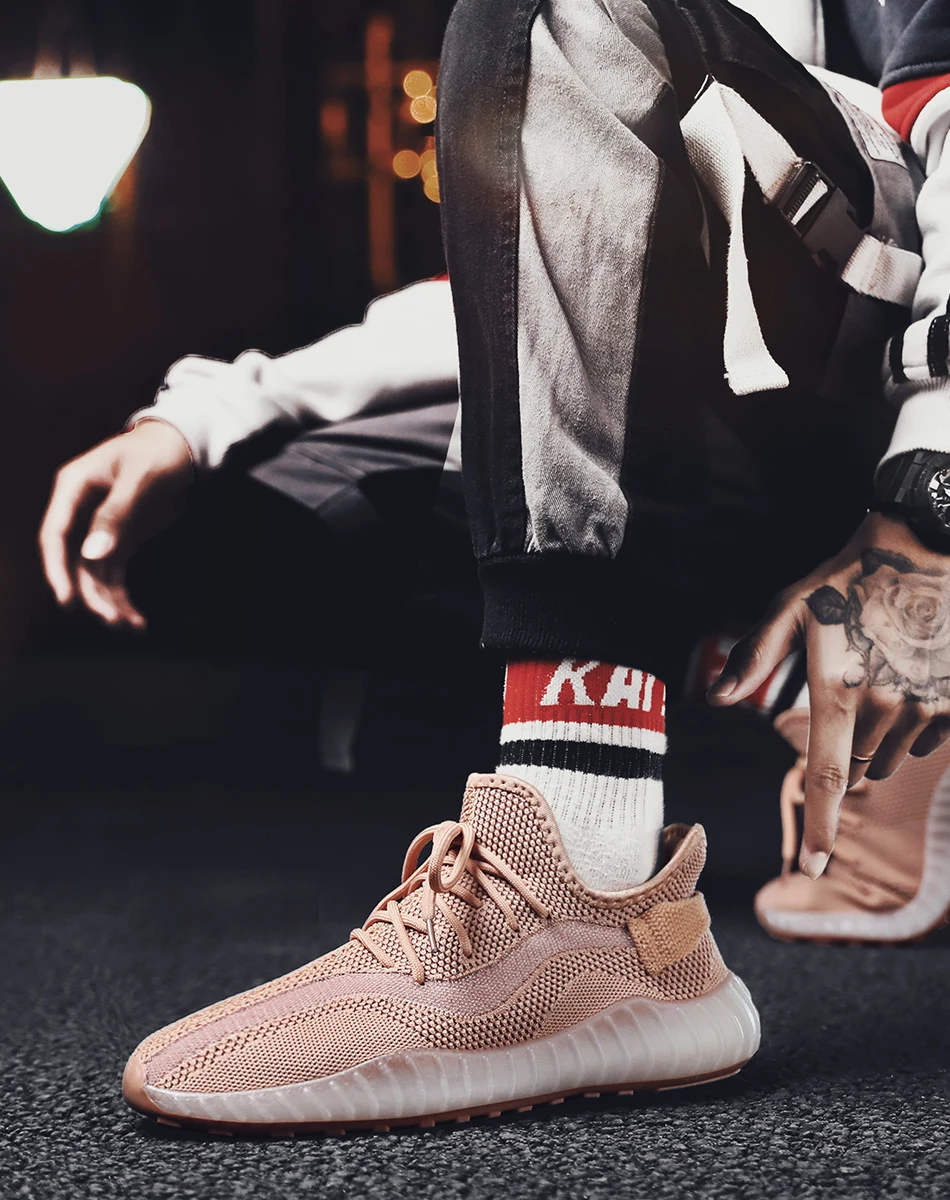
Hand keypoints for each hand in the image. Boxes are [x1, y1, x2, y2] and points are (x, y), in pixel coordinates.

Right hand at [39, 420, 193, 628]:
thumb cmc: (158, 452)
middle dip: (90, 593)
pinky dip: (122, 597)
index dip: (56, 569)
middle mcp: (80, 511)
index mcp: (73, 488)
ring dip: (108, 601)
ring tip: (129, 625)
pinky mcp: (120, 540)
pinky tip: (136, 620)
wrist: (182, 446)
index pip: (55, 534)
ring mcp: (99, 529)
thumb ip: (116, 514)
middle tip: (111, 619)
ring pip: (94, 574)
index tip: (67, 600)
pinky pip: (114, 575)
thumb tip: (92, 554)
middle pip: (74, 562)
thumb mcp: (141, 478)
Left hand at [707, 512, 949, 877]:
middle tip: (841, 696)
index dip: (818, 826)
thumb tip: (717, 698)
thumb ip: (754, 658)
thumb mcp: (790, 609)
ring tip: (872, 681)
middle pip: (854, 766)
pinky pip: (924, 740)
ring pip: (888, 755)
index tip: (812, 865)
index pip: (824, 776)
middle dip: (842, 753)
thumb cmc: (846, 581)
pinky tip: (903, 682)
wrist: (922, 551)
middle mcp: (882, 707)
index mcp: (836, 692)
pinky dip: (909, 728)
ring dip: (874, 740)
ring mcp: (923, 706)